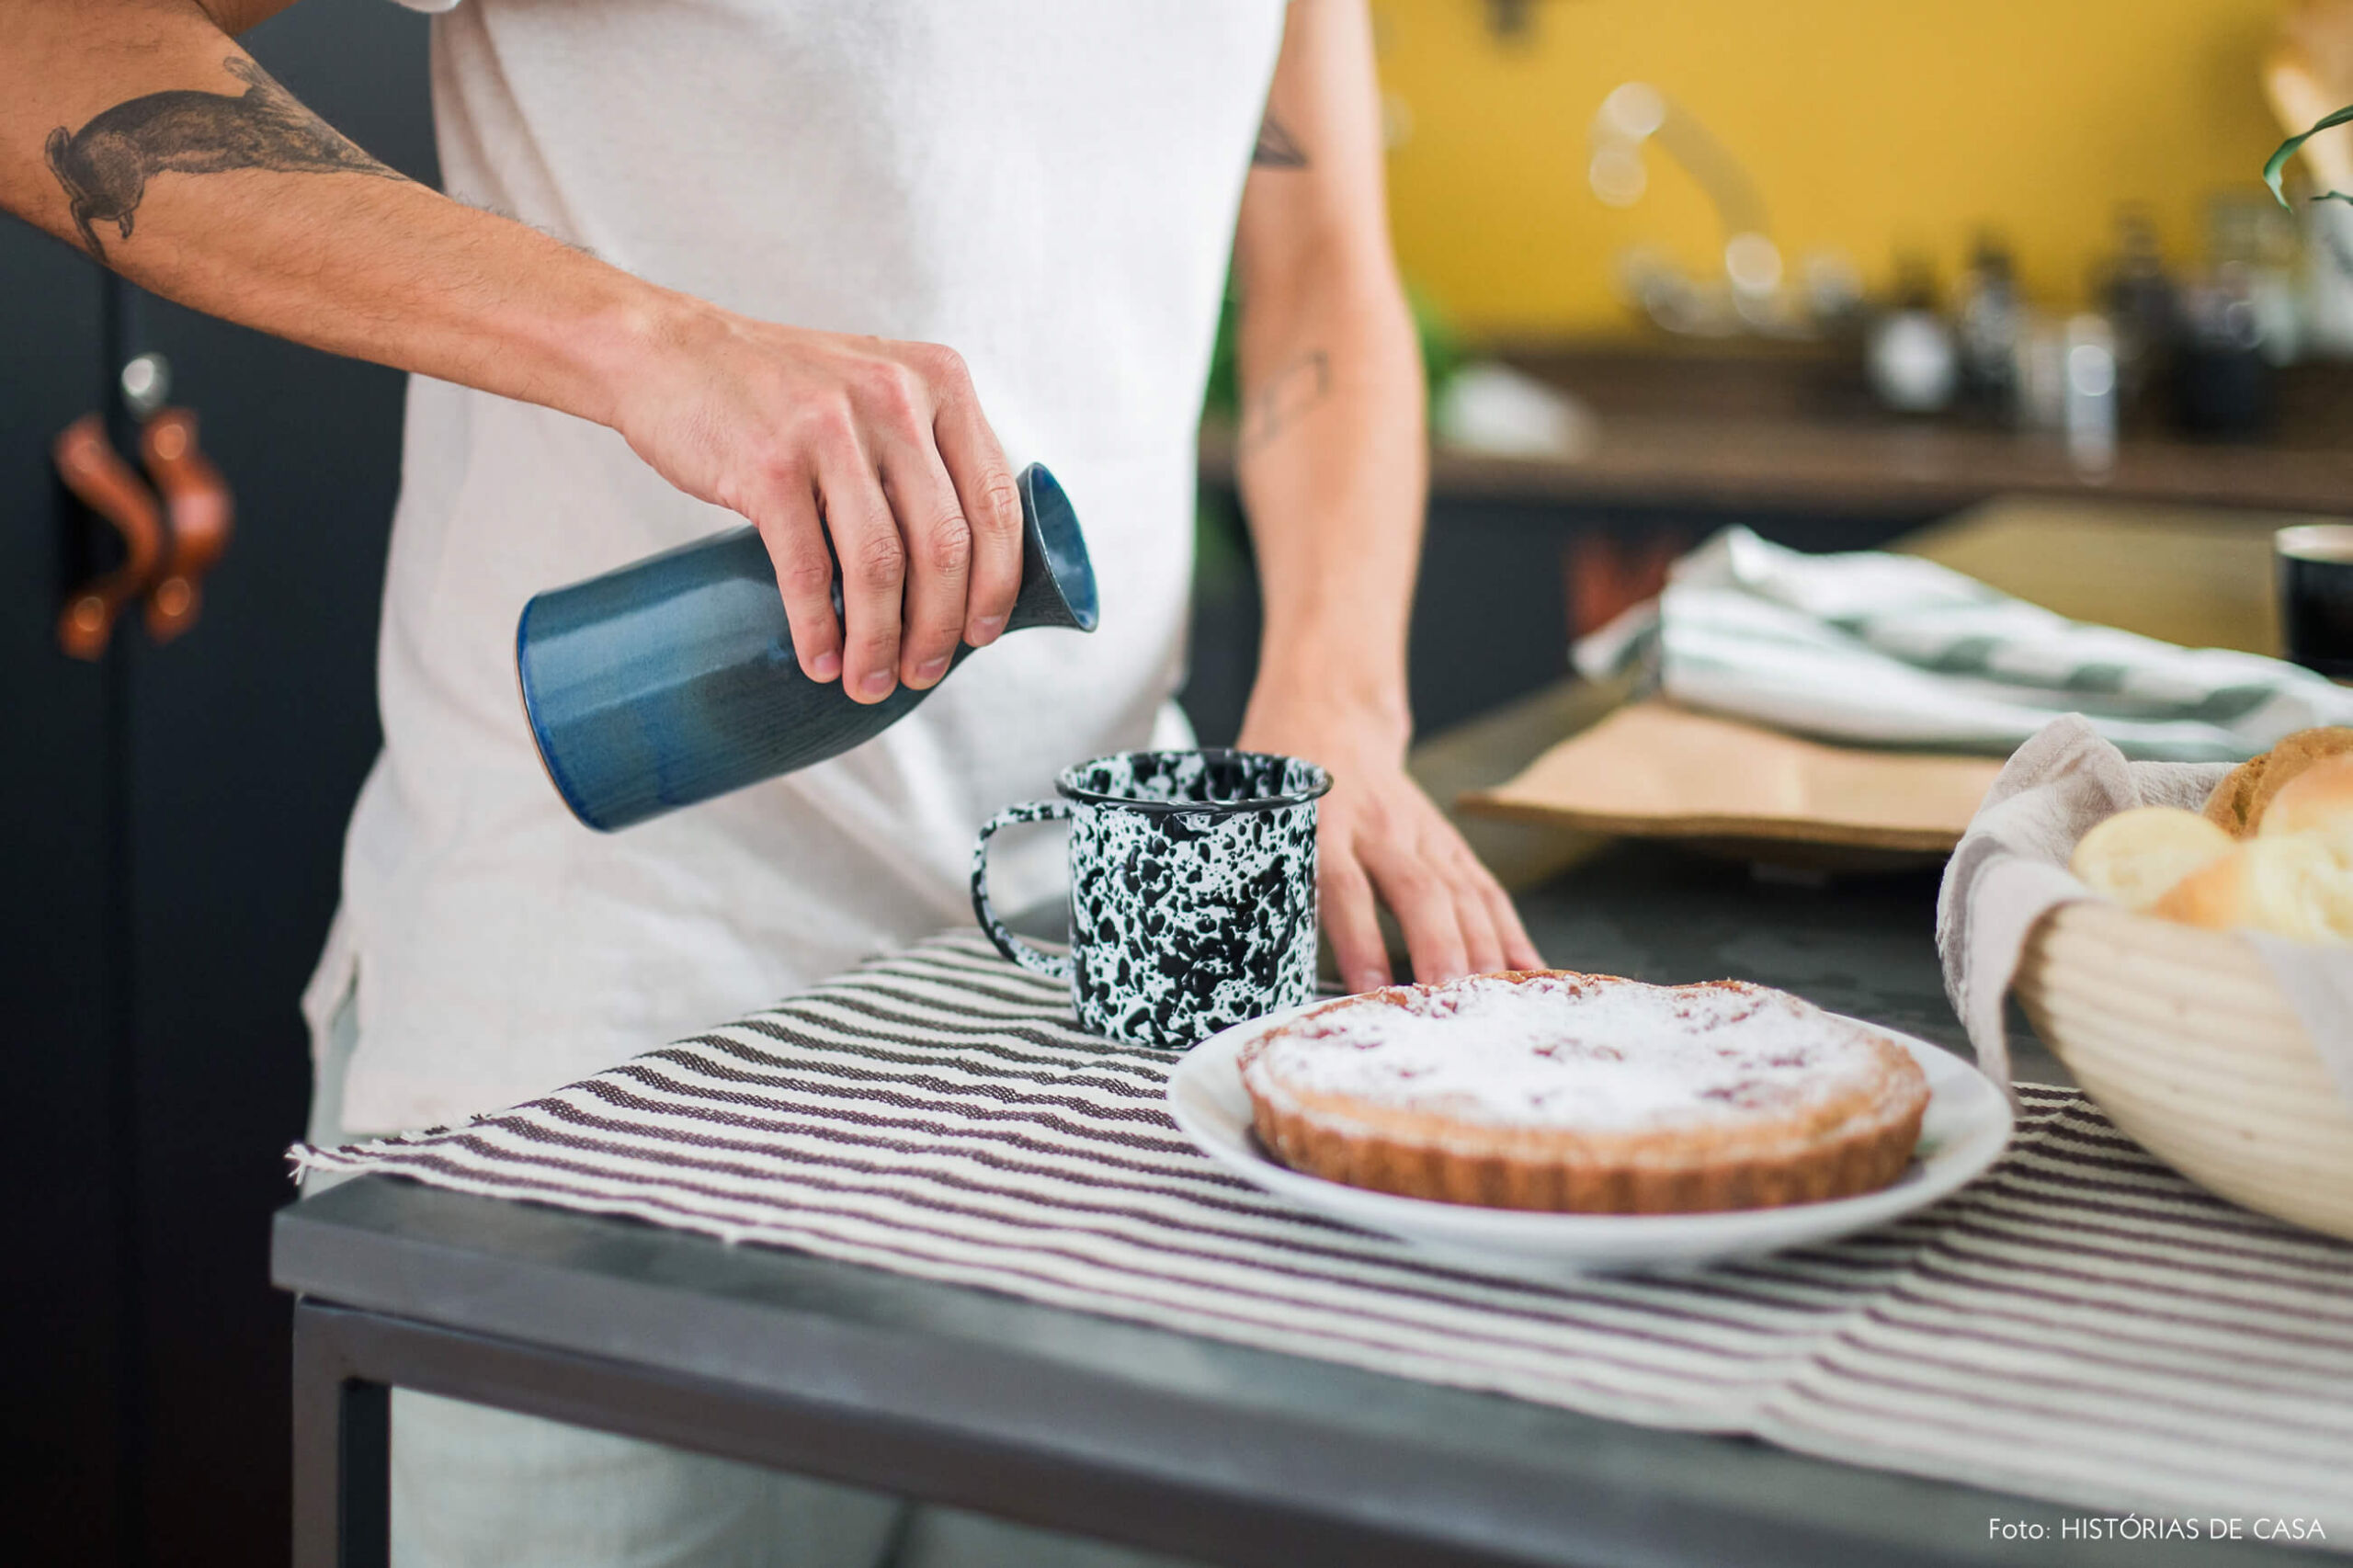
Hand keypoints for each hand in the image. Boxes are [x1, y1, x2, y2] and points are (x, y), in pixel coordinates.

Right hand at [609, 299, 1024, 702]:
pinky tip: (820, 660)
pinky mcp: (769, 465)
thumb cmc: (780, 391)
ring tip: (870, 682)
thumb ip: (928, 454)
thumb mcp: (875, 391)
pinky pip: (808, 569)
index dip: (997, 582)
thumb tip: (968, 574)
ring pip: (880, 566)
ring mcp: (830, 428)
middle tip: (923, 673)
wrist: (667, 352)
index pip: (996, 500)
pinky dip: (817, 628)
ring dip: (879, 642)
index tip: (983, 634)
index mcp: (939, 381)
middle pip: (943, 544)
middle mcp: (895, 397)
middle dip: (939, 628)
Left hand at [1237, 689, 1542, 992]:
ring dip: (1480, 945)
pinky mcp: (1446, 841)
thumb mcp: (1254, 818)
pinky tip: (1527, 968)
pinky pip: (1482, 887)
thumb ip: (1255, 872)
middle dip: (1437, 946)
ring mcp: (1419, 832)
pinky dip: (1508, 929)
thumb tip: (1245, 954)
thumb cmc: (1281, 783)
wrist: (1327, 715)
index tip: (1371, 987)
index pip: (1343, 885)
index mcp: (1320, 824)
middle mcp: (1377, 827)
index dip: (1359, 938)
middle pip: (1416, 889)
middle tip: (1447, 997)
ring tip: (1491, 996)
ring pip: (1458, 889)